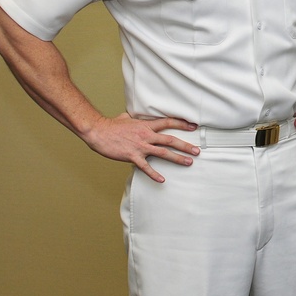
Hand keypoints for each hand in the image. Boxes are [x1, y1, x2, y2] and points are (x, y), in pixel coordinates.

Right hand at [81, 113, 198, 182]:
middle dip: (186, 145)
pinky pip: (146, 167)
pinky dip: (154, 174)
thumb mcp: (127, 117)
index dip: (182, 124)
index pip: (168, 123)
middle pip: (171, 140)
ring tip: (189, 162)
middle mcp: (147, 135)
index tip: (193, 126)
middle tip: (197, 151)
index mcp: (146, 125)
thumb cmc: (112, 125)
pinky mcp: (132, 156)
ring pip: (163, 153)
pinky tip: (162, 180)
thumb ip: (135, 118)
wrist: (99, 132)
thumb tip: (135, 115)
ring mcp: (141, 146)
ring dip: (178, 158)